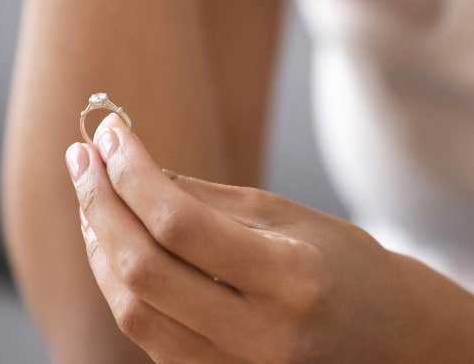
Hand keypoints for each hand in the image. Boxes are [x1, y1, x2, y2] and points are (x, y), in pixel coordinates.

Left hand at [65, 112, 422, 362]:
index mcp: (291, 277)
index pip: (180, 224)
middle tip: (83, 158)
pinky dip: (120, 284)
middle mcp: (262, 334)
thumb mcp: (288, 215)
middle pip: (143, 270)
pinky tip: (115, 243)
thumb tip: (127, 163)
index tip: (109, 132)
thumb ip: (205, 197)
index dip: (131, 172)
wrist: (390, 342)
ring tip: (93, 196)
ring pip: (133, 311)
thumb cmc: (345, 267)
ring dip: (99, 248)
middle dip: (100, 206)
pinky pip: (147, 336)